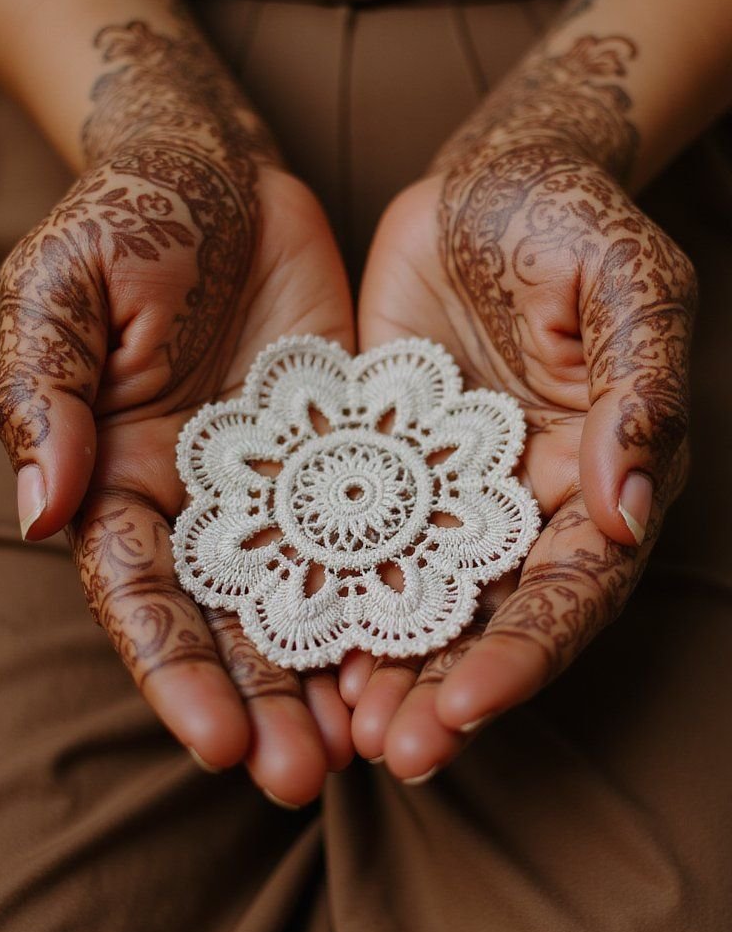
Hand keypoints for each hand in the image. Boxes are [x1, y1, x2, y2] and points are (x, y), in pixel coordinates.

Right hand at [0, 113, 355, 806]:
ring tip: (371, 750)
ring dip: (330, 679)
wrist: (219, 167)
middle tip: (303, 780)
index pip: (140, 597)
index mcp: (118, 480)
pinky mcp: (346, 455)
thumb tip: (44, 508)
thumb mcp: (66, 289)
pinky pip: (372, 537)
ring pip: (306, 601)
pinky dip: (390, 597)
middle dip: (260, 705)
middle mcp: (198, 504)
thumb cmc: (128, 219)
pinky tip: (421, 655)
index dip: (173, 671)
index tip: (215, 741)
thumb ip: (45, 391)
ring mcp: (277, 488)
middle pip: (226, 626)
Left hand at [347, 119, 694, 781]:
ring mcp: (450, 494)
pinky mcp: (382, 469)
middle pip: (496, 619)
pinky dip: (332, 599)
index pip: (575, 587)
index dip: (528, 650)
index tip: (468, 703)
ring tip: (339, 733)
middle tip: (395, 751)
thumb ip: (638, 388)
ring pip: (421, 601)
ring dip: (387, 671)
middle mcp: (528, 505)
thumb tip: (631, 512)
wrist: (486, 180)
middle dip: (448, 689)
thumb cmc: (570, 219)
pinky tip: (293, 648)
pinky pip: (354, 545)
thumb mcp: (627, 282)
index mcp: (603, 475)